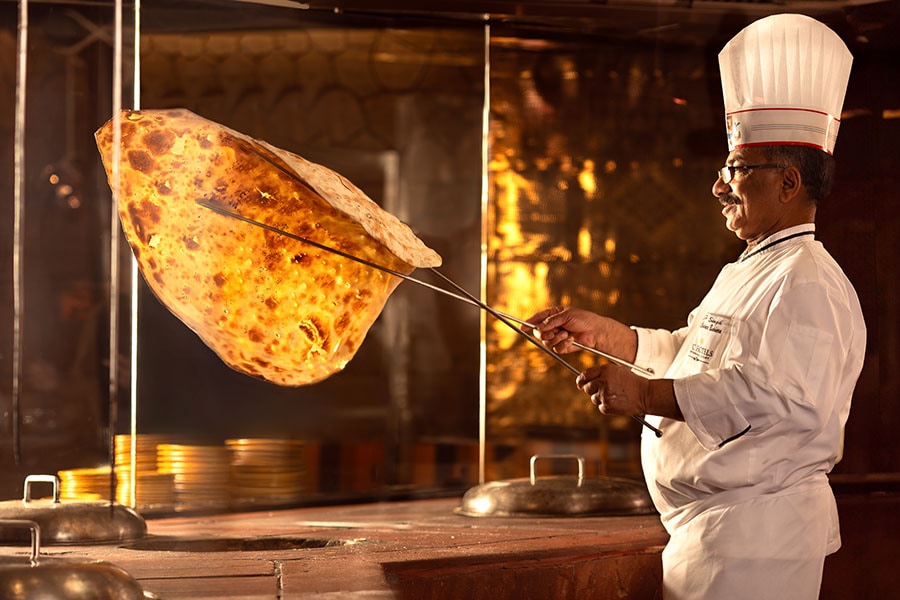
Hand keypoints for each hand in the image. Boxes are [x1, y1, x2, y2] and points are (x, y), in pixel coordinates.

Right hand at [522, 307, 636, 358]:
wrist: (596, 331)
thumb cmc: (583, 319)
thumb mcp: (566, 315)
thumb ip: (551, 321)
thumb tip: (538, 327)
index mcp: (553, 316)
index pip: (537, 319)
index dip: (529, 323)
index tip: (522, 327)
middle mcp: (553, 327)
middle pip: (539, 333)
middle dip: (545, 333)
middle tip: (554, 331)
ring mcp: (557, 337)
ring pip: (546, 342)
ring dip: (556, 338)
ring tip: (567, 334)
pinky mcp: (563, 347)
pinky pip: (556, 348)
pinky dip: (563, 344)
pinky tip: (571, 340)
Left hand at [576, 363, 649, 415]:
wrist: (645, 394)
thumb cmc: (632, 383)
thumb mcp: (617, 371)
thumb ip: (602, 373)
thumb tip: (585, 379)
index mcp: (605, 370)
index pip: (585, 375)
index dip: (580, 380)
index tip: (580, 384)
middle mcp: (603, 381)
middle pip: (587, 388)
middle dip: (591, 390)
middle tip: (602, 391)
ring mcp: (604, 394)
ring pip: (594, 398)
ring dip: (601, 399)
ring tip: (615, 396)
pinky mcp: (607, 406)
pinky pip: (601, 407)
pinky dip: (607, 407)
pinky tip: (618, 402)